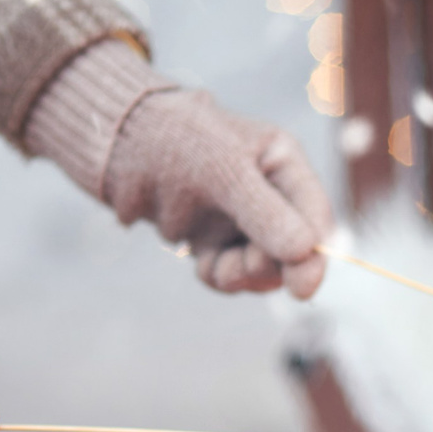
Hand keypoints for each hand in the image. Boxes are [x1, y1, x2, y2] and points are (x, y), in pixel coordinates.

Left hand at [103, 90, 334, 297]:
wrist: (117, 146)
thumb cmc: (176, 142)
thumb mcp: (224, 172)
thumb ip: (265, 213)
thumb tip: (306, 252)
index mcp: (282, 164)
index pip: (314, 216)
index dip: (315, 255)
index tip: (303, 289)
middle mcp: (268, 194)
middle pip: (292, 250)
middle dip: (269, 265)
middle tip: (243, 265)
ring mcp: (240, 220)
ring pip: (261, 268)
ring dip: (243, 275)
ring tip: (219, 266)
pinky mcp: (213, 240)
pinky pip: (229, 274)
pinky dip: (219, 277)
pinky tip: (204, 265)